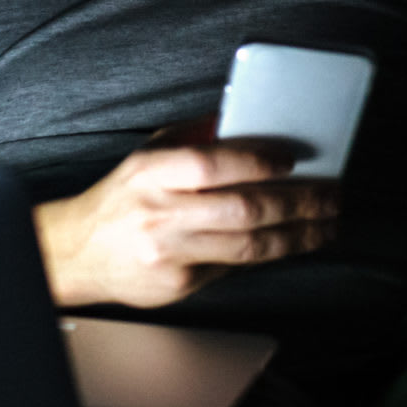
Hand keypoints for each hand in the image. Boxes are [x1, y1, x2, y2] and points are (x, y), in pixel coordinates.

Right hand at [32, 123, 339, 308]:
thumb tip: (243, 120)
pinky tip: (291, 243)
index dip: (256, 162)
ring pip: (246, 247)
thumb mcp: (148, 156)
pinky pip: (233, 268)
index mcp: (150, 173)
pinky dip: (266, 255)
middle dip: (296, 203)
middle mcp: (159, 214)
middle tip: (330, 197)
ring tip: (326, 225)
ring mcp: (169, 254)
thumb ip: (193, 139)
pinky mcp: (178, 286)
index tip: (291, 160)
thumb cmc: (121, 199)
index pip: (210, 165)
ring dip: (295, 236)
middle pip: (241, 209)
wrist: (75, 253)